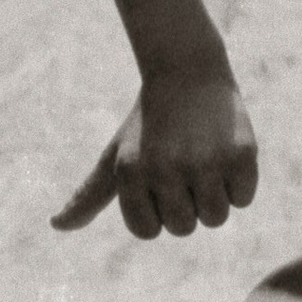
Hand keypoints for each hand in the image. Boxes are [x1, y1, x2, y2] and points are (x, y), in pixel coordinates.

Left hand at [51, 52, 257, 238]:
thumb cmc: (148, 123)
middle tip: (184, 162)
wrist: (188, 69)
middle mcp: (165, 167)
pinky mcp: (241, 155)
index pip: (148, 231)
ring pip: (215, 218)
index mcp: (131, 171)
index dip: (158, 208)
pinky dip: (240, 181)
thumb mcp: (117, 155)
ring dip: (214, 195)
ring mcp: (205, 161)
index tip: (158, 176)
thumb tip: (57, 225)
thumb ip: (89, 195)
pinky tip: (226, 149)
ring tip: (205, 156)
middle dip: (187, 203)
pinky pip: (243, 198)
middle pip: (183, 228)